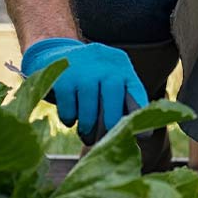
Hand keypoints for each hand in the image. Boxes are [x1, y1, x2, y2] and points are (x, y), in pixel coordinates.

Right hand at [21, 38, 148, 145]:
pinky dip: (69, 119)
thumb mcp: (108, 81)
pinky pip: (69, 111)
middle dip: (110, 126)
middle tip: (106, 141)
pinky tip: (71, 118)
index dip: (139, 114)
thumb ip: (122, 101)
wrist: (54, 56)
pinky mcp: (62, 79)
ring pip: (89, 111)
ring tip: (86, 135)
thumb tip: (137, 135)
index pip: (135, 92)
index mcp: (121, 66)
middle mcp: (104, 64)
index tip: (144, 136)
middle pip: (112, 102)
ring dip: (88, 129)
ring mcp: (82, 70)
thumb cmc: (90, 78)